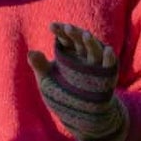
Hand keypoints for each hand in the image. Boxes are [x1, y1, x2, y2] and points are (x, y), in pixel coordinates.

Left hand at [27, 22, 127, 140]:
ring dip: (91, 42)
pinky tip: (107, 51)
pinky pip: (109, 66)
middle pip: (80, 41)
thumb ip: (40, 66)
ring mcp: (96, 66)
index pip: (66, 38)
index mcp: (70, 53)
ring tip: (86, 35)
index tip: (53, 26)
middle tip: (67, 28)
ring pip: (95, 50)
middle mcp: (84, 56)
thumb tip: (30, 52)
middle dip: (74, 34)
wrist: (79, 114)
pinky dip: (109, 58)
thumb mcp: (48, 79)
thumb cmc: (62, 91)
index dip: (61, 31)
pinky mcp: (105, 77)